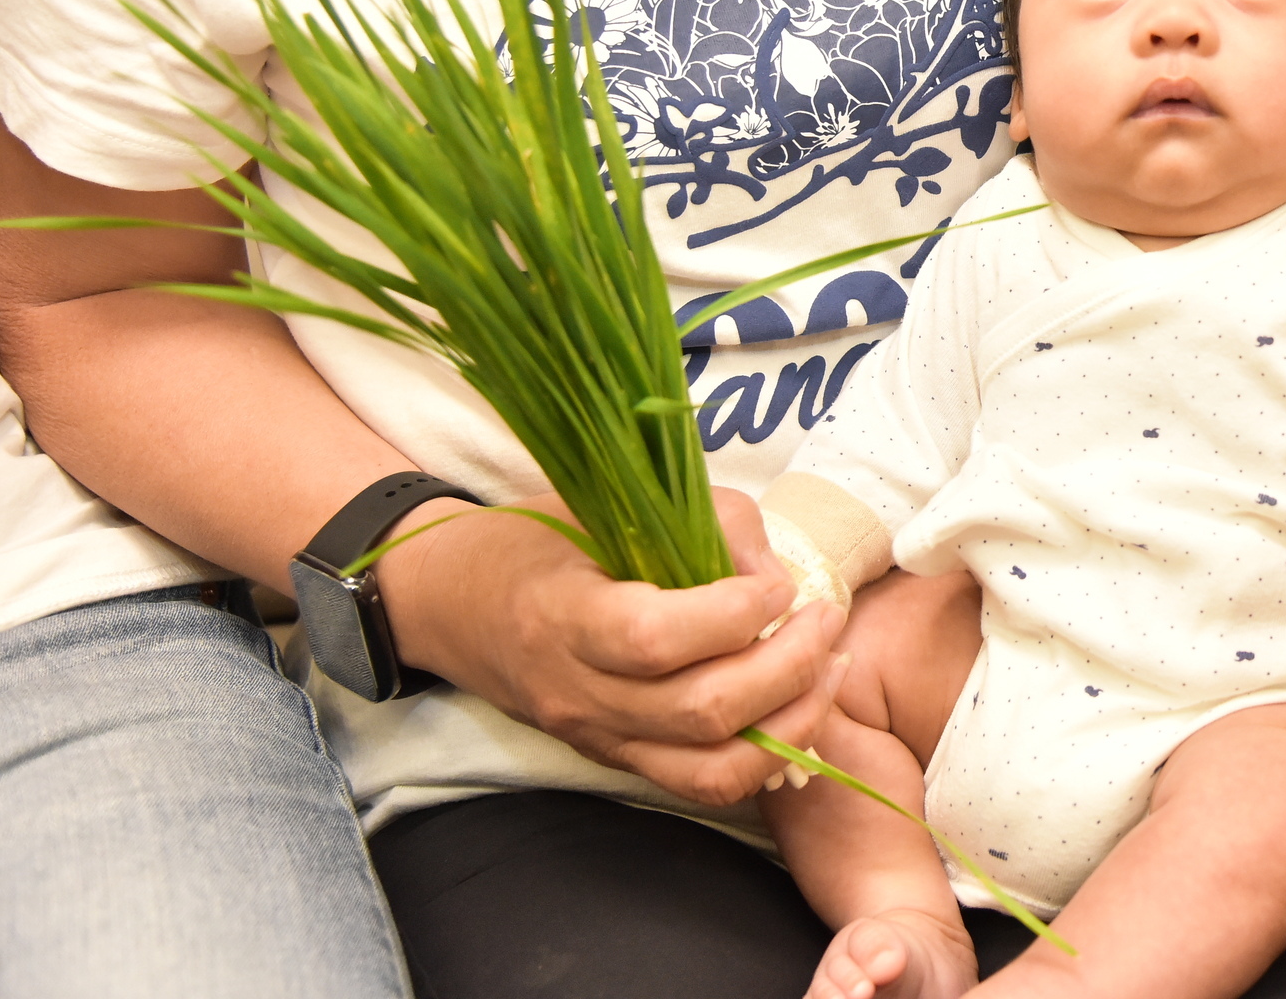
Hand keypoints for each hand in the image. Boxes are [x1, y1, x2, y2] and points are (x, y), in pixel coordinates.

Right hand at [378, 484, 847, 805]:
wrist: (455, 603)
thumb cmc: (536, 539)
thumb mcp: (606, 501)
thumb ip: (706, 523)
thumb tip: (776, 575)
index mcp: (563, 617)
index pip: (656, 638)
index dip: (735, 613)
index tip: (779, 582)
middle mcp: (580, 693)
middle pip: (702, 711)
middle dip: (789, 665)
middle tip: (827, 615)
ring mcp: (600, 737)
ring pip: (713, 767)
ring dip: (793, 721)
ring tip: (830, 665)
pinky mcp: (620, 760)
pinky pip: (704, 783)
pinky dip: (768, 754)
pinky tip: (802, 706)